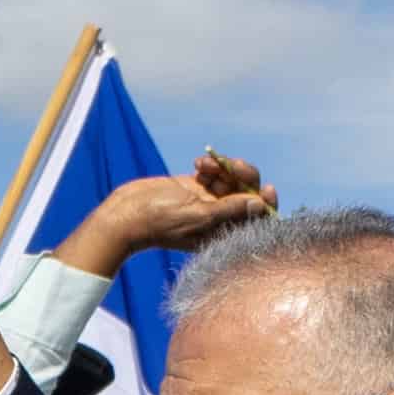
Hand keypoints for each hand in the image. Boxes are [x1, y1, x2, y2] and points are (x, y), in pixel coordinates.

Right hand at [55, 151, 275, 277]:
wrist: (127, 213)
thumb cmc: (159, 222)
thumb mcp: (198, 216)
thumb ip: (229, 210)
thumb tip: (260, 205)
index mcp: (224, 232)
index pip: (256, 218)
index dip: (266, 203)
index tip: (266, 188)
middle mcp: (219, 217)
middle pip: (247, 194)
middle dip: (243, 176)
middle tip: (232, 164)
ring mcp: (207, 201)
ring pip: (231, 179)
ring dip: (224, 166)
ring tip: (204, 163)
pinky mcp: (195, 187)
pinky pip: (215, 171)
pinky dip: (211, 163)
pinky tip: (197, 162)